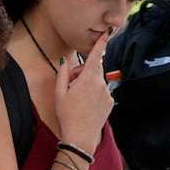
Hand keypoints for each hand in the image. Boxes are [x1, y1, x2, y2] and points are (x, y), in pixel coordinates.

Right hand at [53, 27, 114, 153]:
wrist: (80, 137)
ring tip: (77, 99)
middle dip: (82, 72)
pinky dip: (94, 94)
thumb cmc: (67, 115)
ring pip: (97, 81)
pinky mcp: (110, 102)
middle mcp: (101, 84)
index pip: (95, 56)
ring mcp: (107, 93)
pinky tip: (86, 106)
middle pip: (93, 69)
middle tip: (71, 85)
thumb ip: (63, 74)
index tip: (108, 32)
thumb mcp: (60, 93)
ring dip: (87, 84)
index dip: (101, 43)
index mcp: (88, 78)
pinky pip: (101, 92)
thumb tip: (65, 62)